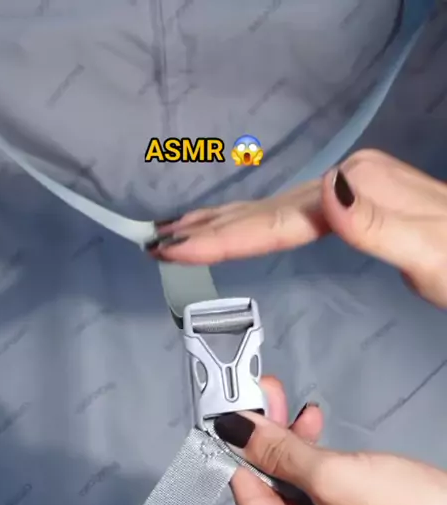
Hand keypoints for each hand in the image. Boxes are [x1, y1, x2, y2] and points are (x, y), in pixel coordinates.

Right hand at [149, 149, 446, 308]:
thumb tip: (324, 191)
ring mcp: (349, 190)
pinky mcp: (353, 203)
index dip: (223, 238)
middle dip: (207, 228)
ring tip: (178, 231)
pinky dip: (256, 221)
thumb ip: (377, 226)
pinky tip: (244, 224)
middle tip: (154, 242)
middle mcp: (347, 183)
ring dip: (223, 221)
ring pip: (272, 209)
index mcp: (357, 191)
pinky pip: (290, 213)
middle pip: (264, 210)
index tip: (173, 248)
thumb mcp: (432, 253)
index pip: (277, 222)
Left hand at [214, 378, 446, 504]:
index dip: (239, 455)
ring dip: (294, 450)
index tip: (228, 419)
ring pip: (295, 497)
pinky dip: (316, 469)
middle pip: (272, 500)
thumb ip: (279, 452)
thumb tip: (238, 432)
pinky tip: (312, 433)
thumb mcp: (335, 477)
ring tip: (289, 408)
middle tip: (262, 403)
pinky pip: (320, 504)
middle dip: (270, 446)